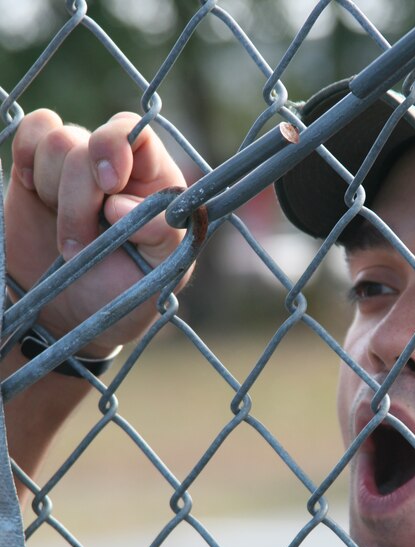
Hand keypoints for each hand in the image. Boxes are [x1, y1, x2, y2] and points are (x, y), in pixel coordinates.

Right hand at [5, 109, 190, 355]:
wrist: (71, 321)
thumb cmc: (124, 296)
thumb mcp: (160, 275)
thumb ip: (162, 234)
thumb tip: (118, 205)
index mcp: (154, 183)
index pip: (138, 133)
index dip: (118, 147)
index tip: (111, 185)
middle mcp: (116, 168)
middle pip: (88, 142)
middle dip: (80, 196)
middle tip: (80, 246)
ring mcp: (74, 168)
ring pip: (55, 141)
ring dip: (55, 194)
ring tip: (67, 240)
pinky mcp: (34, 172)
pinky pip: (28, 134)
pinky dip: (27, 160)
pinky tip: (37, 197)